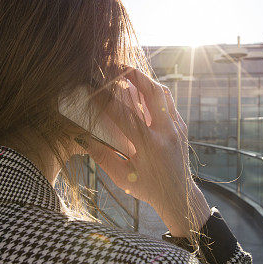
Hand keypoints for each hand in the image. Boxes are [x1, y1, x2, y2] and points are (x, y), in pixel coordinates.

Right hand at [81, 66, 210, 236]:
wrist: (179, 197)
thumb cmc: (148, 189)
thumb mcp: (121, 177)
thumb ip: (102, 156)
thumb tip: (81, 136)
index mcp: (148, 145)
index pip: (123, 113)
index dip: (105, 98)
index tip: (91, 86)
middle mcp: (165, 132)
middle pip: (152, 92)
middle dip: (133, 74)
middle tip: (115, 66)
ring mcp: (176, 128)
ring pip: (163, 93)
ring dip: (145, 81)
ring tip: (127, 75)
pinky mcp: (181, 127)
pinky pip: (167, 103)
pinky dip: (153, 93)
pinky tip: (140, 92)